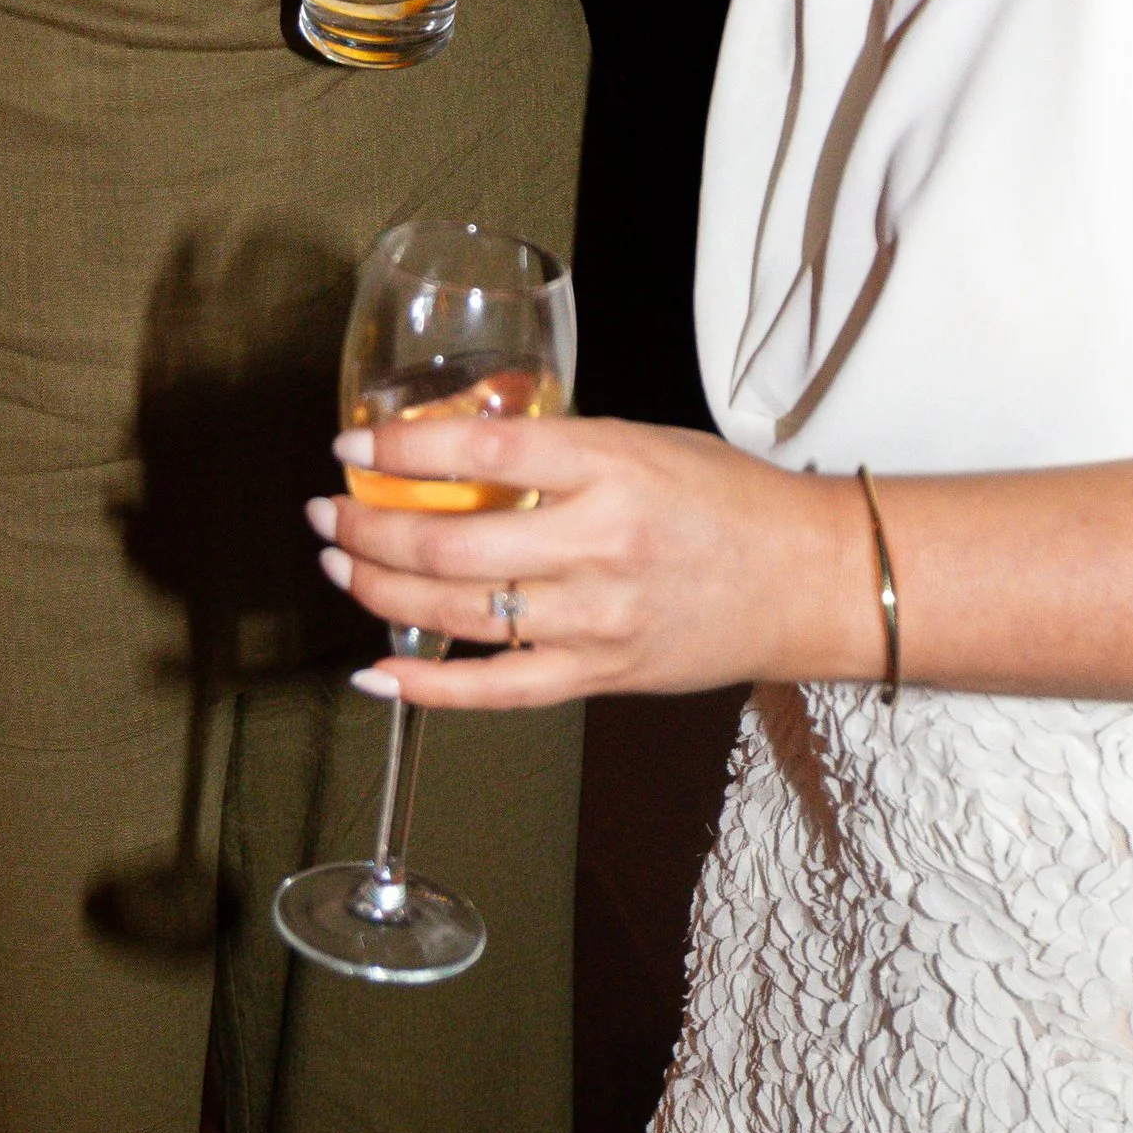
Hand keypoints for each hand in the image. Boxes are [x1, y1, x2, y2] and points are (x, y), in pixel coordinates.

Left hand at [307, 408, 865, 709]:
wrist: (806, 577)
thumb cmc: (728, 499)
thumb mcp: (643, 442)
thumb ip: (557, 449)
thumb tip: (462, 450)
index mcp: (611, 465)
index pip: (482, 449)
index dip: (402, 448)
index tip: (351, 447)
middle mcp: (598, 542)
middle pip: (451, 539)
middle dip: (368, 526)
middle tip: (327, 512)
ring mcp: (596, 618)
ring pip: (458, 612)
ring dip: (381, 588)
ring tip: (340, 565)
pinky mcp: (600, 675)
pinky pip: (496, 689)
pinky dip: (427, 685)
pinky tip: (376, 669)